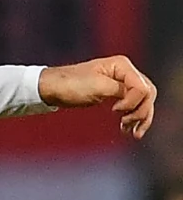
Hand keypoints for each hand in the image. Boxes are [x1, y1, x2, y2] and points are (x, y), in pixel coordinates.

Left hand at [38, 56, 156, 137]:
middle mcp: (125, 71)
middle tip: (128, 127)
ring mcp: (121, 82)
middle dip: (142, 112)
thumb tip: (141, 96)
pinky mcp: (115, 93)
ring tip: (133, 133)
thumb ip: (123, 91)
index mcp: (122, 65)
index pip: (143, 87)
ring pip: (143, 100)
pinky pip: (132, 104)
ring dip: (141, 117)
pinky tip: (127, 128)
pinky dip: (133, 116)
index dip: (133, 102)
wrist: (52, 88)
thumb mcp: (98, 87)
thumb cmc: (71, 85)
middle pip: (148, 94)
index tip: (114, 110)